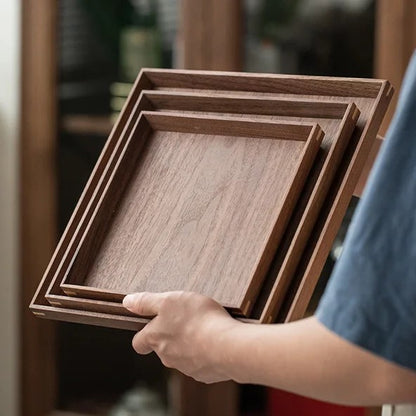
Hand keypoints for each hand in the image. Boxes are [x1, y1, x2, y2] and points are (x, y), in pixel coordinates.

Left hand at [123, 291, 239, 382]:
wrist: (228, 346)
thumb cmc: (198, 320)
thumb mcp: (169, 300)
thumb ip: (147, 301)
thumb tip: (127, 302)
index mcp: (156, 338)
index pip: (139, 342)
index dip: (143, 334)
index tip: (150, 327)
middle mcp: (168, 356)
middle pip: (162, 348)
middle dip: (170, 336)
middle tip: (185, 321)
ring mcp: (186, 368)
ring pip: (182, 355)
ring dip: (189, 344)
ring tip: (204, 328)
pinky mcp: (205, 374)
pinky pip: (201, 363)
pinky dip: (205, 353)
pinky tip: (216, 341)